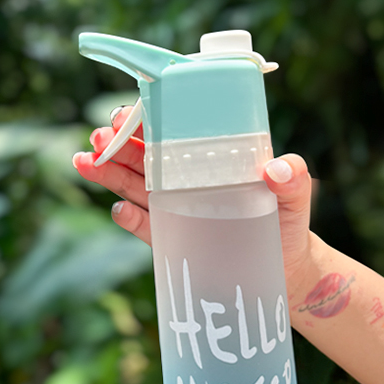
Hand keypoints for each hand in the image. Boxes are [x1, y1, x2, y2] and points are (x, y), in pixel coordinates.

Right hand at [72, 106, 316, 294]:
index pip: (176, 131)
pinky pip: (148, 226)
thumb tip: (277, 169)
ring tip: (86, 162)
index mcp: (211, 158)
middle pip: (145, 156)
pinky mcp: (175, 237)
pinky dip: (130, 218)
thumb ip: (294, 179)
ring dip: (109, 173)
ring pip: (136, 186)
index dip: (149, 119)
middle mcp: (189, 179)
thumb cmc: (290, 224)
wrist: (285, 269)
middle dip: (118, 144)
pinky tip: (118, 209)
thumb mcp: (297, 197)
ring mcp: (178, 208)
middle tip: (100, 137)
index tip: (128, 114)